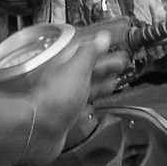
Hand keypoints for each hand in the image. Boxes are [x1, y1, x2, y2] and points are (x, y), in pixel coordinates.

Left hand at [15, 22, 125, 162]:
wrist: (43, 128)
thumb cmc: (58, 96)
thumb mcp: (78, 68)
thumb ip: (91, 52)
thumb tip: (103, 37)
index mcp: (65, 61)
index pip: (84, 47)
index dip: (100, 44)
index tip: (115, 43)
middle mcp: (64, 75)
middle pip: (87, 64)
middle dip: (106, 61)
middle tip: (123, 61)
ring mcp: (67, 92)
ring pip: (88, 80)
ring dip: (104, 76)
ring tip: (119, 74)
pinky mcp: (71, 108)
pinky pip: (88, 95)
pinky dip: (99, 91)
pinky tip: (106, 91)